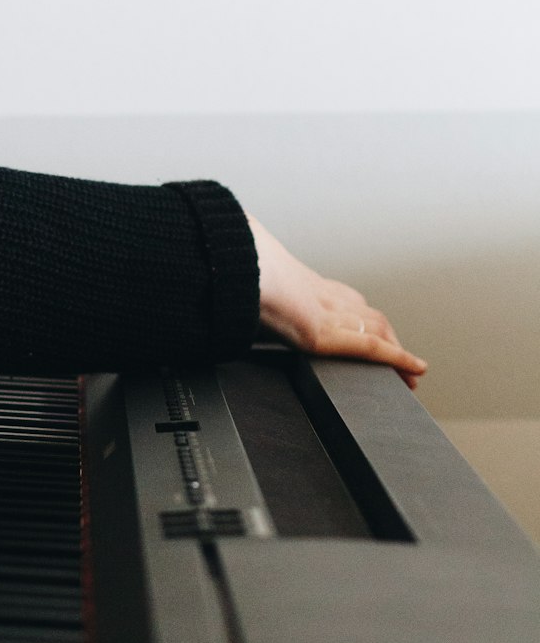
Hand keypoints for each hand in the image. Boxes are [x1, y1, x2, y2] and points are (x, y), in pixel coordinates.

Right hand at [247, 216, 426, 386]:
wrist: (233, 268)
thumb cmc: (235, 272)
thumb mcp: (245, 286)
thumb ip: (248, 293)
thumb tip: (228, 296)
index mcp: (305, 284)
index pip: (347, 301)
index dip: (366, 318)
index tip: (376, 329)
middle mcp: (325, 296)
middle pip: (370, 316)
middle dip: (389, 338)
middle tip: (404, 359)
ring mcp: (328, 313)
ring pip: (379, 330)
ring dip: (399, 353)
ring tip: (412, 373)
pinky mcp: (327, 334)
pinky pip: (373, 348)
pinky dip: (399, 359)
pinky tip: (415, 370)